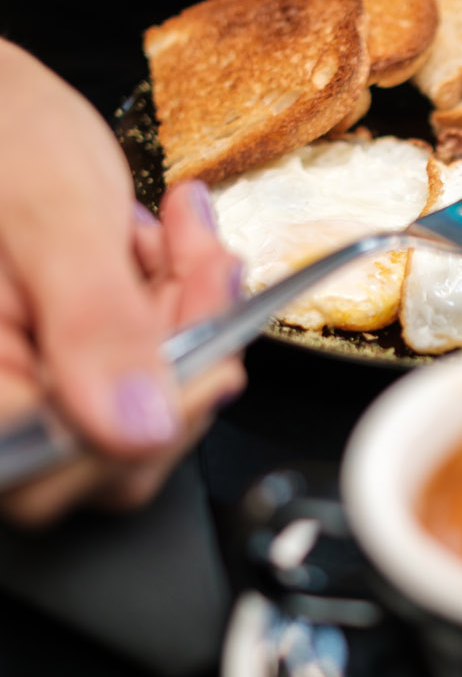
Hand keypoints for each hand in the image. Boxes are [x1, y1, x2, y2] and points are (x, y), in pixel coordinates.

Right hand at [0, 41, 244, 526]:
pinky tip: (171, 241)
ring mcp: (33, 379)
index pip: (65, 463)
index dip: (155, 416)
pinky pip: (143, 364)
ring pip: (143, 404)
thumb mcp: (51, 213)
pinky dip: (175, 301)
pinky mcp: (67, 357)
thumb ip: (93, 322)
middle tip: (208, 265)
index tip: (213, 349)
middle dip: (183, 349)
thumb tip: (139, 429)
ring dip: (187, 316)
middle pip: (116, 447)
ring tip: (186, 235)